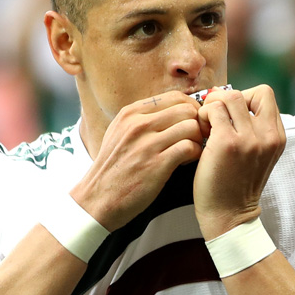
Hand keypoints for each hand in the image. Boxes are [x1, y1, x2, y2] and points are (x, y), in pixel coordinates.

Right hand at [72, 91, 203, 230]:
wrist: (98, 198)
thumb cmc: (113, 168)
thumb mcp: (119, 133)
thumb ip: (142, 119)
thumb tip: (171, 110)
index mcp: (130, 113)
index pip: (174, 97)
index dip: (190, 109)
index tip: (192, 122)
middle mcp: (138, 124)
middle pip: (186, 109)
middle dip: (197, 123)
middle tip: (195, 138)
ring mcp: (147, 144)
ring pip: (191, 126)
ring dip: (197, 139)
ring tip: (189, 150)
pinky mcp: (156, 164)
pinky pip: (189, 147)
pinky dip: (194, 154)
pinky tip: (186, 161)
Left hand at [194, 85, 285, 239]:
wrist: (229, 216)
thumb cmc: (236, 185)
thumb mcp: (257, 155)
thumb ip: (253, 129)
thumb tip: (228, 99)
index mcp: (277, 137)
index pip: (265, 95)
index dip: (245, 98)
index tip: (231, 115)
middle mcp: (267, 136)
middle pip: (249, 92)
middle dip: (227, 99)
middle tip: (215, 118)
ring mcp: (249, 139)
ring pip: (230, 96)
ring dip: (213, 106)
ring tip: (208, 125)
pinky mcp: (227, 143)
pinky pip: (213, 110)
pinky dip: (203, 116)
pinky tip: (201, 133)